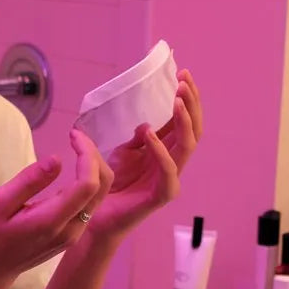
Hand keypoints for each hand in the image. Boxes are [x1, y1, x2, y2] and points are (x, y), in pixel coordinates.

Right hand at [0, 132, 106, 281]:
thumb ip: (30, 180)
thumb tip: (57, 159)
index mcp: (53, 221)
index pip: (87, 185)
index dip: (87, 156)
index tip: (73, 136)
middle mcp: (72, 229)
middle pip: (100, 189)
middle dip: (94, 157)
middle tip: (76, 136)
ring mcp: (75, 234)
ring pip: (99, 197)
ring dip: (93, 168)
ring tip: (77, 147)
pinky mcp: (74, 235)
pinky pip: (91, 204)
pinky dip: (89, 181)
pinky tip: (76, 167)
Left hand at [83, 70, 202, 240]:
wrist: (96, 214)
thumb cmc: (112, 184)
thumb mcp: (123, 153)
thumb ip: (138, 139)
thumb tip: (148, 124)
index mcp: (166, 151)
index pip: (184, 121)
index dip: (187, 98)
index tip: (183, 74)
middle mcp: (172, 163)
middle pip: (193, 129)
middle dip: (192, 103)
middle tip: (185, 81)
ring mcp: (169, 179)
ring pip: (187, 147)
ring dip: (184, 121)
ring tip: (178, 100)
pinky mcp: (160, 196)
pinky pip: (168, 172)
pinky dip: (161, 151)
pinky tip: (151, 134)